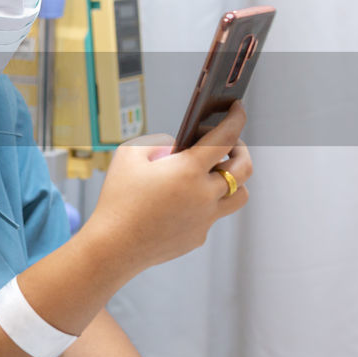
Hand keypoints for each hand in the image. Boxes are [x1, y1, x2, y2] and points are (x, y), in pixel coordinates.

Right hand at [86, 101, 252, 273]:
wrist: (113, 246)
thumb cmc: (118, 199)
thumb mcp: (129, 155)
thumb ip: (157, 143)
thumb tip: (175, 148)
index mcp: (189, 170)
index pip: (226, 137)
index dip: (236, 118)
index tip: (238, 109)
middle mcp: (205, 194)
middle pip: (244, 168)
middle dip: (240, 150)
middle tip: (229, 145)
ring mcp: (205, 218)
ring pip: (240, 195)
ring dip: (234, 181)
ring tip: (216, 174)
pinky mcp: (198, 236)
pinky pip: (212, 215)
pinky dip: (205, 204)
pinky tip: (185, 201)